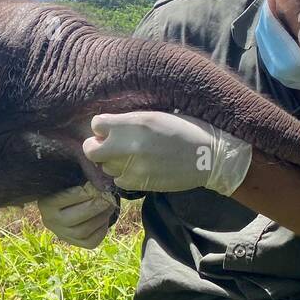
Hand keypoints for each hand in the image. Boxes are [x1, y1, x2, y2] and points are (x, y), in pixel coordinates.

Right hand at [37, 183, 114, 248]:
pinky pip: (91, 241)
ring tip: (110, 205)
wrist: (66, 204)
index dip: (82, 193)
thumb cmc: (70, 185)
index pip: (64, 199)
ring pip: (84, 231)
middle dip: (95, 208)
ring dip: (101, 218)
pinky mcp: (75, 243)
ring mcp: (62, 234)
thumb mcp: (71, 178)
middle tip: (108, 198)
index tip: (93, 186)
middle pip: (74, 219)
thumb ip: (81, 174)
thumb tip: (99, 178)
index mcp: (46, 203)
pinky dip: (102, 230)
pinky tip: (104, 218)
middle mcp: (50, 221)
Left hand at [83, 111, 252, 196]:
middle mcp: (128, 146)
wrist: (209, 157)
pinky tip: (138, 168)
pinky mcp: (139, 184)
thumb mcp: (157, 116)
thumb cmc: (187, 129)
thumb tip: (110, 127)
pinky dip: (124, 175)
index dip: (102, 126)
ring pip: (104, 166)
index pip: (96, 124)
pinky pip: (118, 180)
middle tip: (107, 145)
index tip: (110, 128)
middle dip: (96, 146)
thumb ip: (130, 121)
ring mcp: (132, 167)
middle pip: (91, 150)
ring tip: (129, 156)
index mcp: (135, 123)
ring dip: (111, 161)